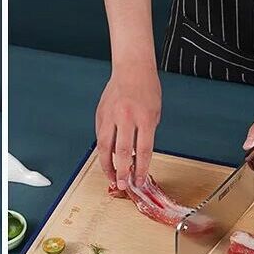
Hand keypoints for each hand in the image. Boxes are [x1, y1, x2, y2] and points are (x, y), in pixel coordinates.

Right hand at [95, 64, 161, 188]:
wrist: (132, 68)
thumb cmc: (146, 89)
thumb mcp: (154, 113)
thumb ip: (146, 134)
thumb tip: (136, 156)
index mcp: (144, 117)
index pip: (142, 150)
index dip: (140, 169)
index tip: (138, 181)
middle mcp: (126, 117)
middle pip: (121, 151)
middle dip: (121, 172)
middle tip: (121, 185)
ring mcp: (111, 116)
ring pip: (105, 147)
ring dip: (106, 165)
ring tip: (110, 177)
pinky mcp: (100, 115)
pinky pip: (100, 137)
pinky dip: (103, 151)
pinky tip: (106, 159)